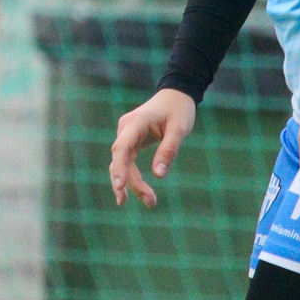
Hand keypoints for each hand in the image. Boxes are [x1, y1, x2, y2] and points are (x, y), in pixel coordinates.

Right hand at [110, 87, 196, 207]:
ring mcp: (126, 135)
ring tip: (150, 202)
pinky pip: (126, 162)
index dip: (120, 168)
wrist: (175, 96)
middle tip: (151, 202)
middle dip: (131, 183)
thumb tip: (159, 175)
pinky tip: (137, 192)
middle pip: (121, 160)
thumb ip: (168, 150)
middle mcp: (125, 129)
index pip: (122, 147)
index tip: (120, 186)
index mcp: (136, 122)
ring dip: (131, 184)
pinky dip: (131, 177)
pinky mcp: (130, 141)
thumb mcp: (180, 129)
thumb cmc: (179, 110)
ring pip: (121, 163)